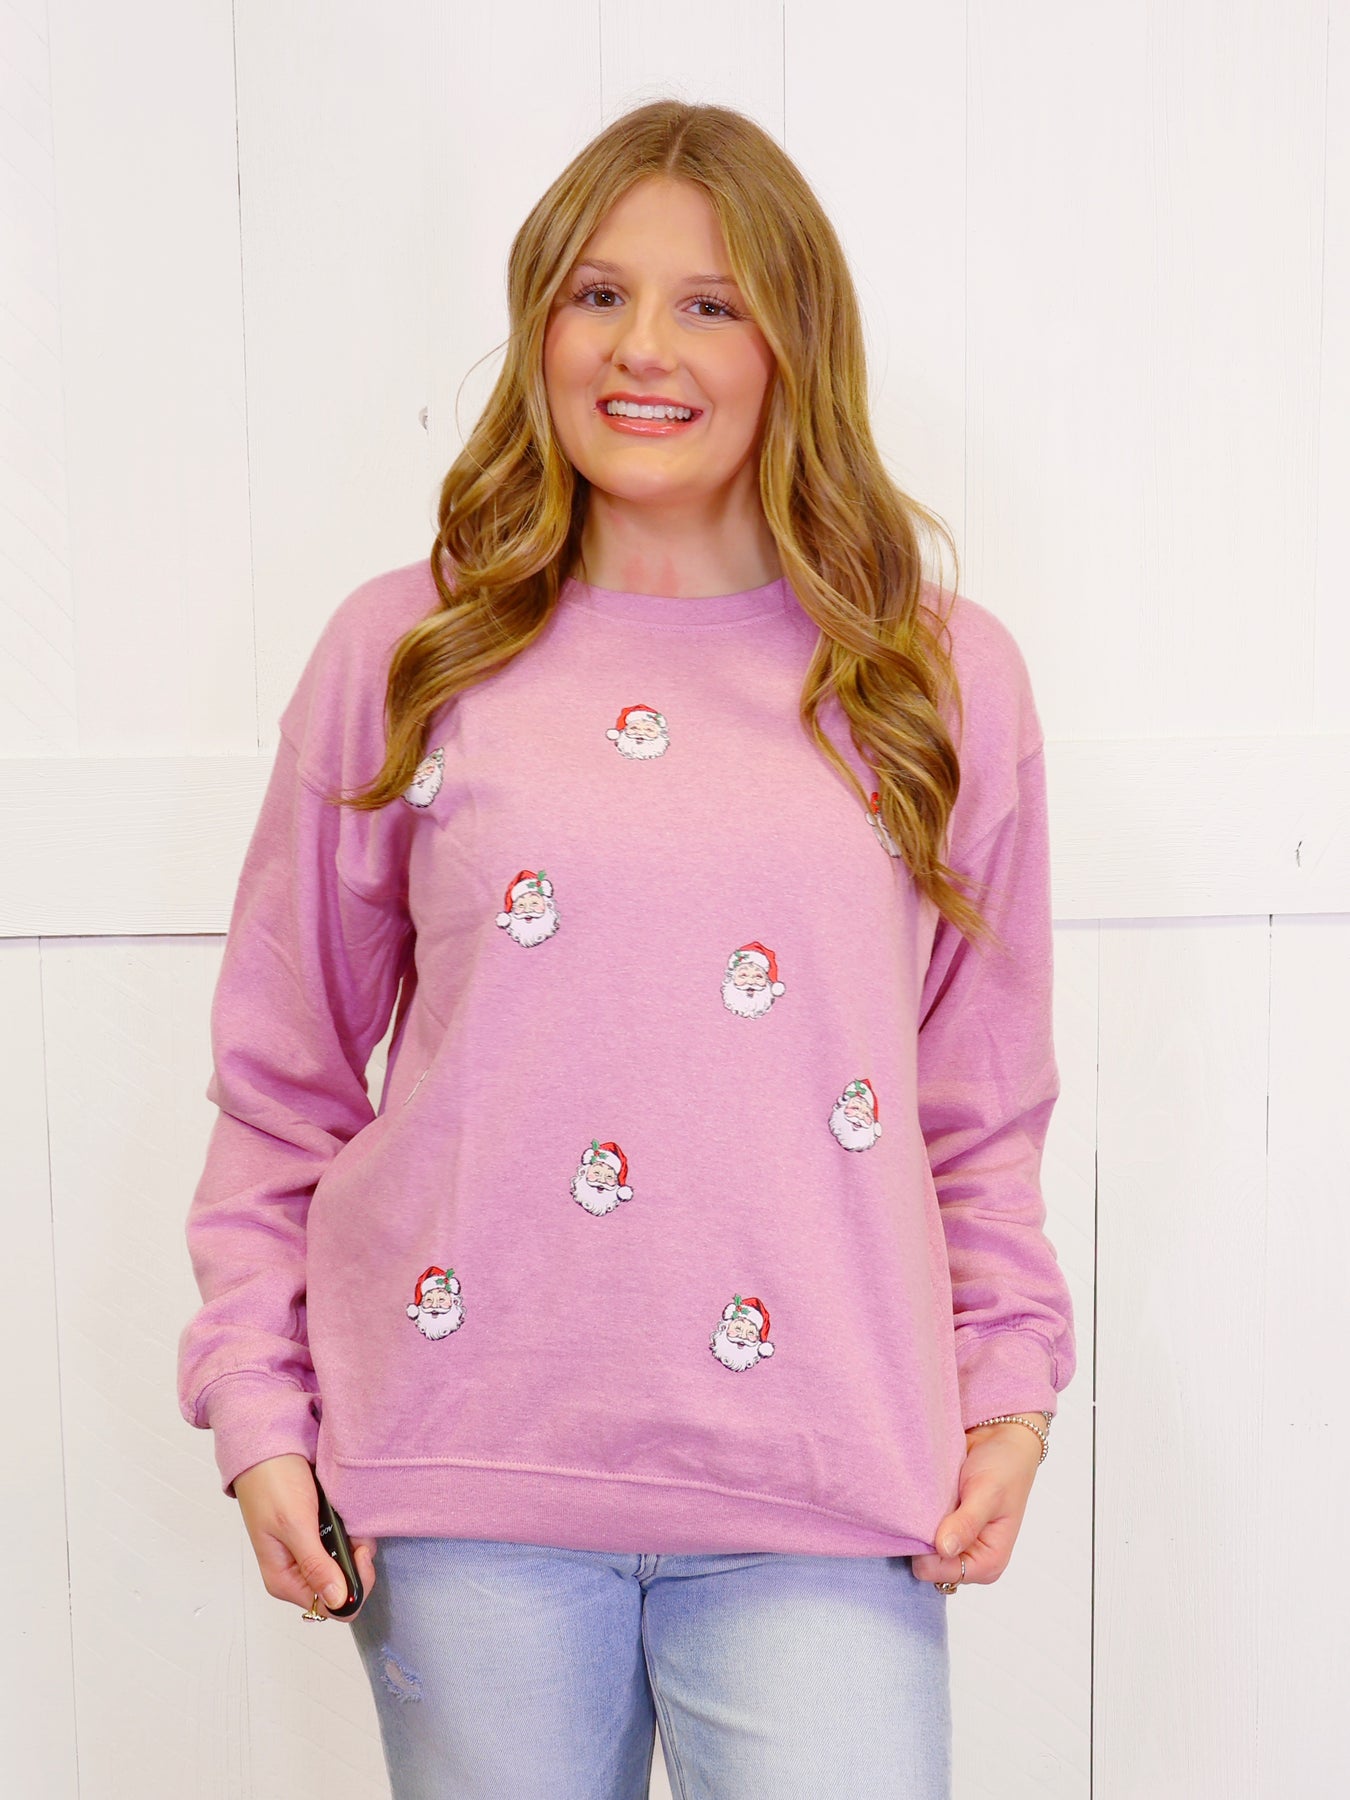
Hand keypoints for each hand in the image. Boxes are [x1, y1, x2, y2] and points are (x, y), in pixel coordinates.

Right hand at [233, 1453, 377, 1617]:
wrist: (269, 1447)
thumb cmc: (271, 1483)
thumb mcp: (295, 1526)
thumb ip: (316, 1565)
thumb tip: (336, 1600)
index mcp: (284, 1580)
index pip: (331, 1607)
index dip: (353, 1587)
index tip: (359, 1556)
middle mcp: (297, 1571)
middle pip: (342, 1588)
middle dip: (357, 1563)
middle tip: (358, 1535)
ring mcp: (310, 1551)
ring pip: (347, 1564)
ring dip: (356, 1544)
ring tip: (350, 1519)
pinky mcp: (319, 1533)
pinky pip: (345, 1543)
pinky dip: (353, 1532)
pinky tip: (349, 1516)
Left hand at [911, 1421, 1041, 1585]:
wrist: (1000, 1439)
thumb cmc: (1004, 1467)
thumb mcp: (988, 1494)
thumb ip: (966, 1523)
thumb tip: (944, 1548)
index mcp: (988, 1562)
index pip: (940, 1572)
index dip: (927, 1550)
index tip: (929, 1519)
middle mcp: (970, 1558)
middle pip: (926, 1564)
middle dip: (922, 1539)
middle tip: (929, 1506)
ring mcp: (955, 1543)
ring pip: (920, 1548)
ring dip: (918, 1526)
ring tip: (929, 1500)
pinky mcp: (943, 1526)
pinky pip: (919, 1530)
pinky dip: (917, 1516)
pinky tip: (924, 1498)